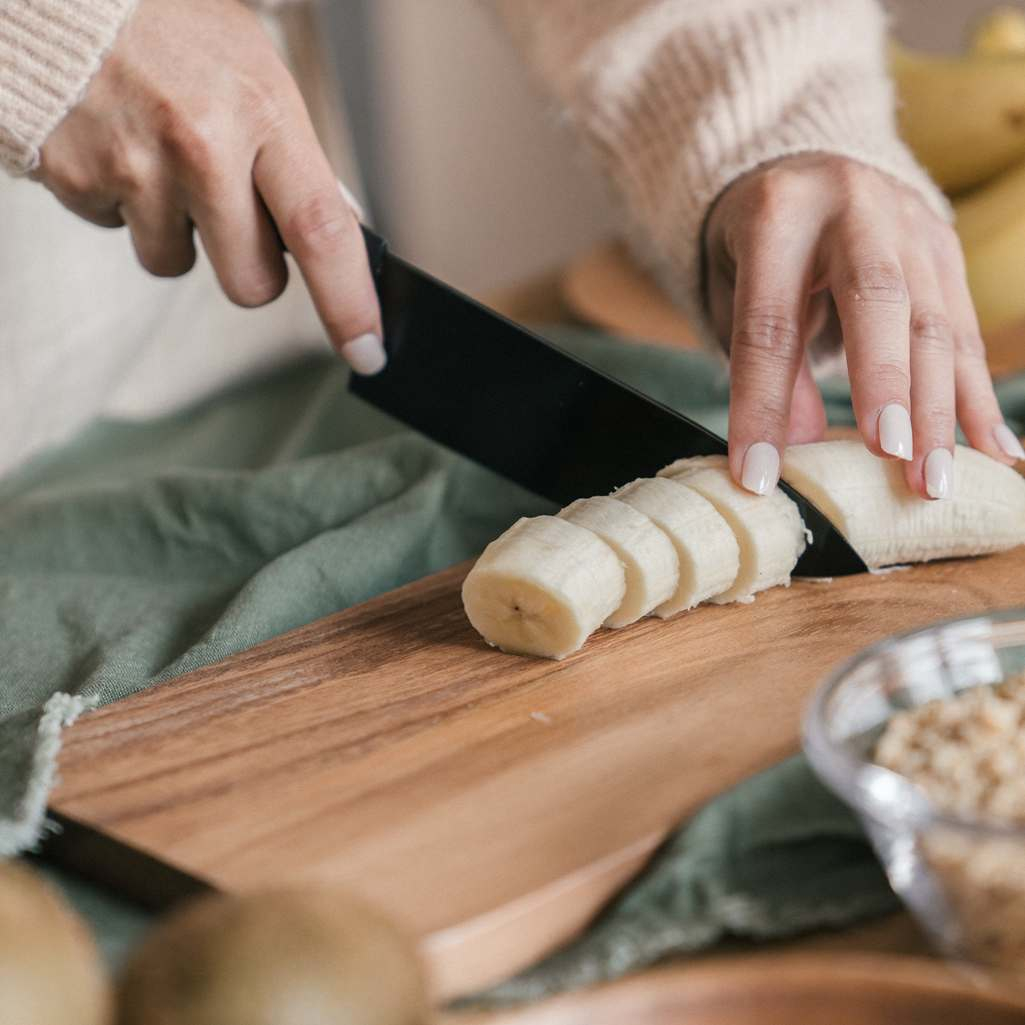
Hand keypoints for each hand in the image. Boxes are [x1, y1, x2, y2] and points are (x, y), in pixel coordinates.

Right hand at [34, 0, 384, 374]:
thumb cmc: (171, 25)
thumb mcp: (253, 69)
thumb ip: (294, 154)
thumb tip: (341, 230)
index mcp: (264, 110)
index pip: (322, 231)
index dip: (349, 303)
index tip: (367, 351)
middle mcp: (203, 144)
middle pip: (253, 283)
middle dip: (251, 270)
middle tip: (232, 211)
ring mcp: (136, 167)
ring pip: (176, 264)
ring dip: (177, 230)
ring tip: (160, 154)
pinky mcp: (78, 180)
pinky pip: (117, 231)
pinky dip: (122, 204)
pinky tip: (119, 145)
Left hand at [703, 153, 1023, 498]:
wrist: (808, 172)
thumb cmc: (758, 248)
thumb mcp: (737, 289)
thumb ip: (766, 359)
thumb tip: (796, 445)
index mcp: (779, 214)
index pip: (769, 322)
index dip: (763, 404)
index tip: (758, 475)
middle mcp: (854, 209)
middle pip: (877, 300)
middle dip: (885, 385)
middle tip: (887, 457)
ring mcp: (911, 226)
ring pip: (934, 322)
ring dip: (938, 412)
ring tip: (932, 482)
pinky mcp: (946, 251)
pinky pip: (967, 332)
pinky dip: (978, 398)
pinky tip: (997, 451)